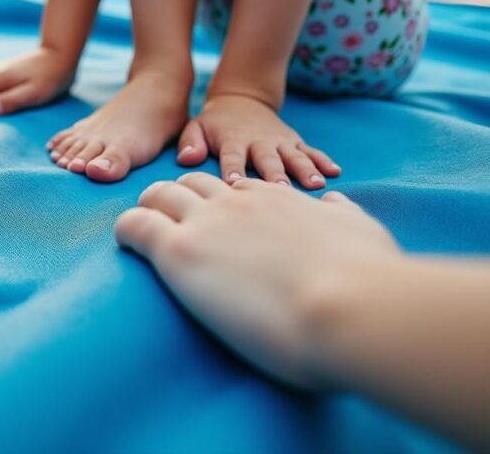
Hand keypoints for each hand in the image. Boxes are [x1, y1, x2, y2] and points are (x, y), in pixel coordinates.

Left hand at [115, 174, 402, 388]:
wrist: (346, 305)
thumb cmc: (363, 279)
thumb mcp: (361, 231)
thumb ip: (342, 216)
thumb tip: (332, 204)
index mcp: (277, 199)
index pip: (237, 187)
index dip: (223, 201)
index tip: (218, 217)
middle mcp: (237, 202)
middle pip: (192, 184)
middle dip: (179, 198)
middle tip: (170, 219)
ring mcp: (206, 222)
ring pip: (159, 194)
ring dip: (150, 207)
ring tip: (142, 224)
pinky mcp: (179, 251)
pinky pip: (135, 224)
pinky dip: (127, 229)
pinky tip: (126, 243)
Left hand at [177, 93, 339, 188]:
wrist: (241, 99)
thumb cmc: (215, 123)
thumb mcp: (196, 127)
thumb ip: (190, 142)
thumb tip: (187, 159)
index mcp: (233, 140)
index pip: (232, 157)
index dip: (233, 169)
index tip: (236, 185)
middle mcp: (259, 141)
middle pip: (268, 159)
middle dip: (275, 174)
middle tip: (282, 191)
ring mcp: (279, 141)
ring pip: (294, 156)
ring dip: (305, 170)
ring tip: (317, 185)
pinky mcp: (294, 141)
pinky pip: (311, 150)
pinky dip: (323, 160)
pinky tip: (336, 172)